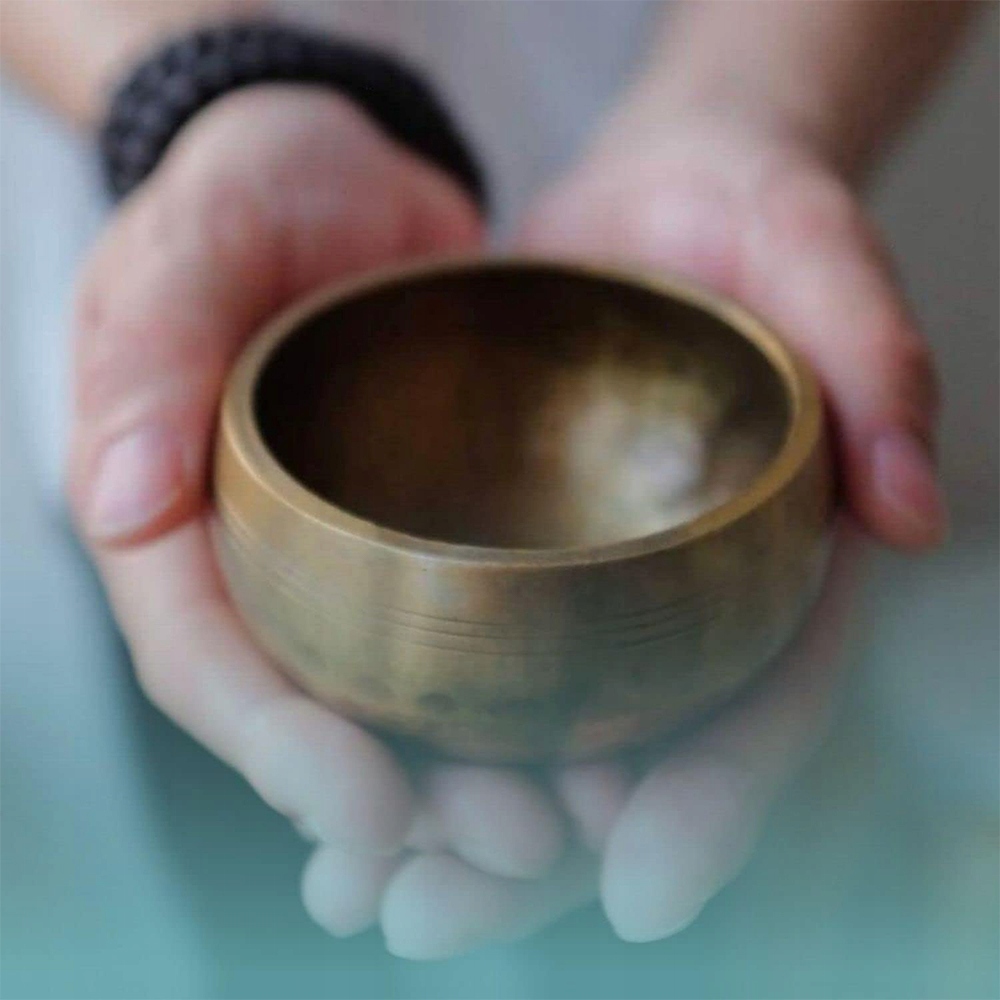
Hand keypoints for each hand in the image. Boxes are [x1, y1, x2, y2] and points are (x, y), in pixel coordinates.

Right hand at [70, 85, 573, 939]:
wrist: (347, 176)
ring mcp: (343, 561)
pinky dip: (518, 707)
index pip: (208, 667)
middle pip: (315, 716)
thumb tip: (116, 493)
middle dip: (403, 804)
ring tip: (571, 829)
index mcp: (174, 521)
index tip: (369, 821)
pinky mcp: (427, 538)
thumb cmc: (255, 195)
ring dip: (474, 783)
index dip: (278, 754)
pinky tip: (593, 747)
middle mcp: (256, 564)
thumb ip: (149, 349)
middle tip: (513, 850)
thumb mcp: (193, 239)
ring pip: (398, 705)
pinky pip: (466, 642)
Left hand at [314, 113, 944, 957]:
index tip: (643, 895)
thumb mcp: (819, 260)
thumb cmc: (752, 222)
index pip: (754, 713)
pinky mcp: (506, 556)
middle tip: (430, 923)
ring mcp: (588, 592)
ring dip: (446, 827)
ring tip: (361, 893)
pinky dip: (399, 728)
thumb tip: (913, 513)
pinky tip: (333, 779)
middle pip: (622, 762)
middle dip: (537, 866)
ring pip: (526, 739)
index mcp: (775, 572)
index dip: (710, 808)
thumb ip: (875, 363)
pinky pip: (456, 656)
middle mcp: (680, 606)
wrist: (652, 206)